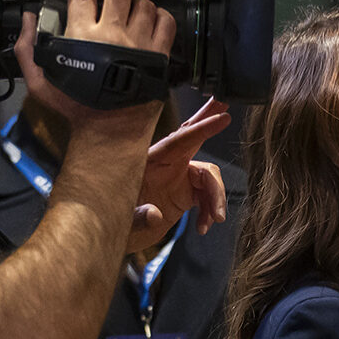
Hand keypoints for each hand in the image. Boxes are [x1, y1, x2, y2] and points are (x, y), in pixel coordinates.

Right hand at [15, 0, 172, 138]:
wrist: (109, 131)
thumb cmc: (75, 107)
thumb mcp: (40, 80)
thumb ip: (27, 47)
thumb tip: (27, 18)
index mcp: (81, 35)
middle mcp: (111, 33)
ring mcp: (138, 42)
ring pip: (144, 4)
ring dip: (139, 0)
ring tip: (135, 3)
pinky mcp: (157, 54)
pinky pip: (166, 24)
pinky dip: (162, 16)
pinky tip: (154, 17)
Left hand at [126, 97, 231, 253]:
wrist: (114, 236)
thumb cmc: (112, 222)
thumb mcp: (122, 221)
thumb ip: (137, 217)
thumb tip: (156, 215)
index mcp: (149, 163)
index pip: (179, 141)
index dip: (202, 128)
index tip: (223, 118)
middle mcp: (165, 166)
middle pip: (192, 137)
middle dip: (209, 120)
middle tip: (225, 103)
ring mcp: (175, 178)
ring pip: (208, 177)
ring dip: (216, 197)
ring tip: (216, 218)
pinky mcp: (183, 193)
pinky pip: (206, 195)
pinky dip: (210, 211)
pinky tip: (204, 226)